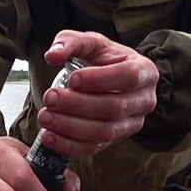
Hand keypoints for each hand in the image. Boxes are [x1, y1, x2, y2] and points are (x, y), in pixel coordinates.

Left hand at [35, 30, 158, 158]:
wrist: (113, 80)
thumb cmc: (105, 60)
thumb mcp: (91, 43)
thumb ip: (72, 42)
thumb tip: (53, 55)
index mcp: (144, 71)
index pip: (129, 77)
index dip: (100, 80)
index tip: (73, 79)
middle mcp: (144, 101)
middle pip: (114, 108)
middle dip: (78, 105)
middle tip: (50, 98)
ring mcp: (131, 124)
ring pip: (105, 132)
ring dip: (71, 127)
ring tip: (46, 117)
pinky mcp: (115, 141)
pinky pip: (94, 148)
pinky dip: (69, 145)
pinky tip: (49, 136)